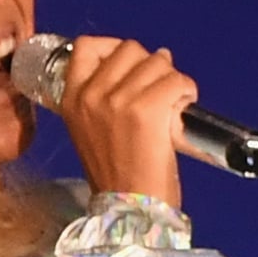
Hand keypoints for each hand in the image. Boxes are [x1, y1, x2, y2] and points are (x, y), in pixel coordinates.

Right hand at [56, 36, 196, 206]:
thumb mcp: (91, 132)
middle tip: (158, 92)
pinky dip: (186, 90)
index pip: (86, 46)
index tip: (130, 65)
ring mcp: (118, 100)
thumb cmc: (118, 177)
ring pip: (157, 61)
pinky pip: (176, 80)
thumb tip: (149, 61)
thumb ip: (104, 98)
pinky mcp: (146, 110)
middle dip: (150, 65)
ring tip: (173, 104)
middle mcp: (91, 95)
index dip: (113, 47)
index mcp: (71, 100)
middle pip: (130, 49)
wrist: (130, 210)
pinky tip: (183, 109)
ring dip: (172, 79)